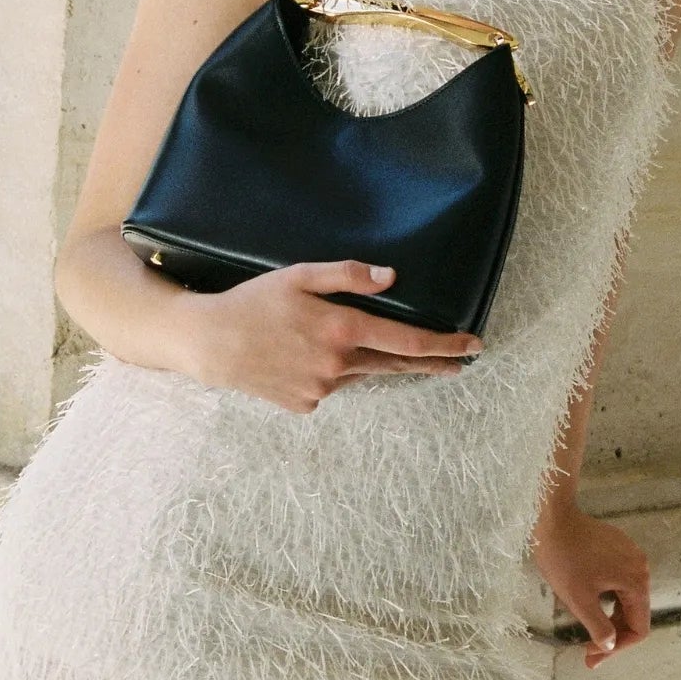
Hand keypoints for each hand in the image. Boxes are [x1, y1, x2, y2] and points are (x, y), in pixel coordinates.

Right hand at [174, 259, 482, 411]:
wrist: (207, 343)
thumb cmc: (253, 302)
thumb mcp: (299, 275)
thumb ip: (348, 275)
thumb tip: (391, 277)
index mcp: (342, 330)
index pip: (407, 341)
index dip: (444, 344)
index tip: (473, 345)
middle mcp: (339, 365)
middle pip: (397, 365)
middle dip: (432, 362)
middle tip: (460, 361)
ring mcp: (322, 389)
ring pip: (359, 372)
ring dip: (366, 360)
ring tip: (342, 341)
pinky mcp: (305, 404)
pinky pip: (329, 385)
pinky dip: (327, 371)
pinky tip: (301, 356)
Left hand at [531, 499, 650, 669]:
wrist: (552, 518)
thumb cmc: (563, 559)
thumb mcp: (579, 600)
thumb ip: (599, 628)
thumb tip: (610, 645)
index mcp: (636, 582)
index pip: (639, 627)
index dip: (618, 648)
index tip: (592, 657)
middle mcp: (641, 567)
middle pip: (634, 613)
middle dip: (612, 634)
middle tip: (587, 651)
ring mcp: (631, 554)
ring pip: (626, 597)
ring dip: (609, 616)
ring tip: (586, 627)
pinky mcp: (618, 546)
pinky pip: (619, 580)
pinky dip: (607, 597)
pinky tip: (589, 600)